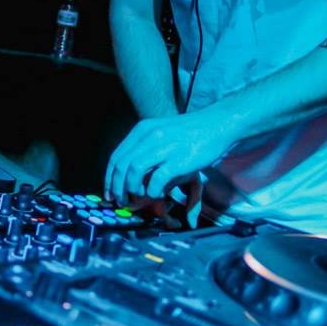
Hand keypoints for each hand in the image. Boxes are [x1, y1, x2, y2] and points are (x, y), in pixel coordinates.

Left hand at [104, 112, 236, 204]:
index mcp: (142, 130)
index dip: (109, 178)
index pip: (116, 157)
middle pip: (121, 166)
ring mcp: (163, 147)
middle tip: (121, 201)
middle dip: (117, 188)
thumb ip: (146, 150)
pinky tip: (157, 194)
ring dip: (132, 190)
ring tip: (138, 199)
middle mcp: (149, 136)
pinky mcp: (178, 160)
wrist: (217, 124)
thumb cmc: (191, 132)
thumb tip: (131, 175)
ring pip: (134, 172)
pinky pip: (156, 180)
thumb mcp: (162, 133)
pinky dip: (152, 191)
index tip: (110, 193)